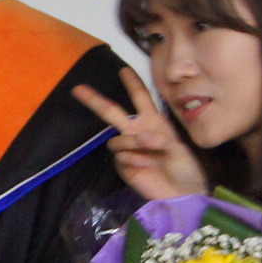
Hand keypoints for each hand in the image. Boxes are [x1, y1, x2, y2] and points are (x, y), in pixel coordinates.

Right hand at [71, 66, 209, 198]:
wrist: (181, 192)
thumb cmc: (184, 166)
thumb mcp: (178, 147)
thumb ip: (159, 138)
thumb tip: (141, 136)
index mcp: (153, 122)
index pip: (140, 98)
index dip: (132, 83)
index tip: (123, 69)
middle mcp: (136, 132)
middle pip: (112, 112)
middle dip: (95, 100)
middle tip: (78, 89)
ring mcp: (127, 150)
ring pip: (117, 140)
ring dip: (133, 143)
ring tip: (149, 151)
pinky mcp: (122, 166)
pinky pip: (121, 157)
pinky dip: (134, 160)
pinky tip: (146, 167)